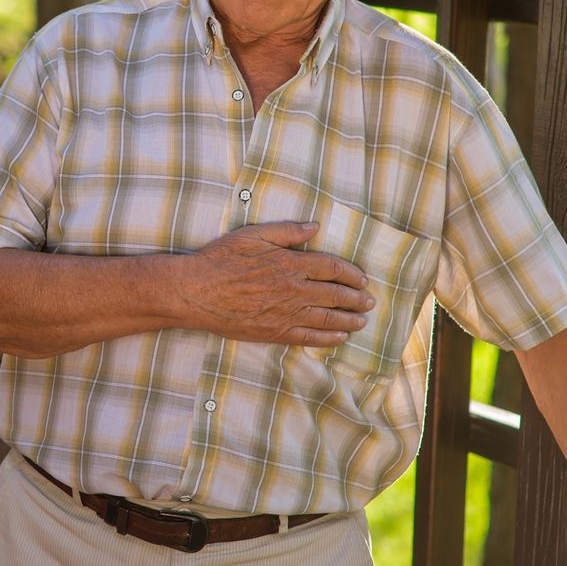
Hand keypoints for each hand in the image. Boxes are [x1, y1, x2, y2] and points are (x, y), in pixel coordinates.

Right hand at [180, 221, 373, 346]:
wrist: (196, 292)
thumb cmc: (220, 260)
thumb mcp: (253, 235)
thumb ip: (286, 231)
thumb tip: (314, 227)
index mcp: (290, 263)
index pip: (331, 267)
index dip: (350, 273)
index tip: (362, 278)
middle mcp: (294, 289)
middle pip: (335, 294)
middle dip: (356, 299)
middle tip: (369, 302)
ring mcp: (286, 313)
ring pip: (327, 318)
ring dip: (348, 320)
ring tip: (362, 321)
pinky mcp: (275, 332)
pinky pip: (309, 337)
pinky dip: (328, 338)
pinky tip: (339, 338)